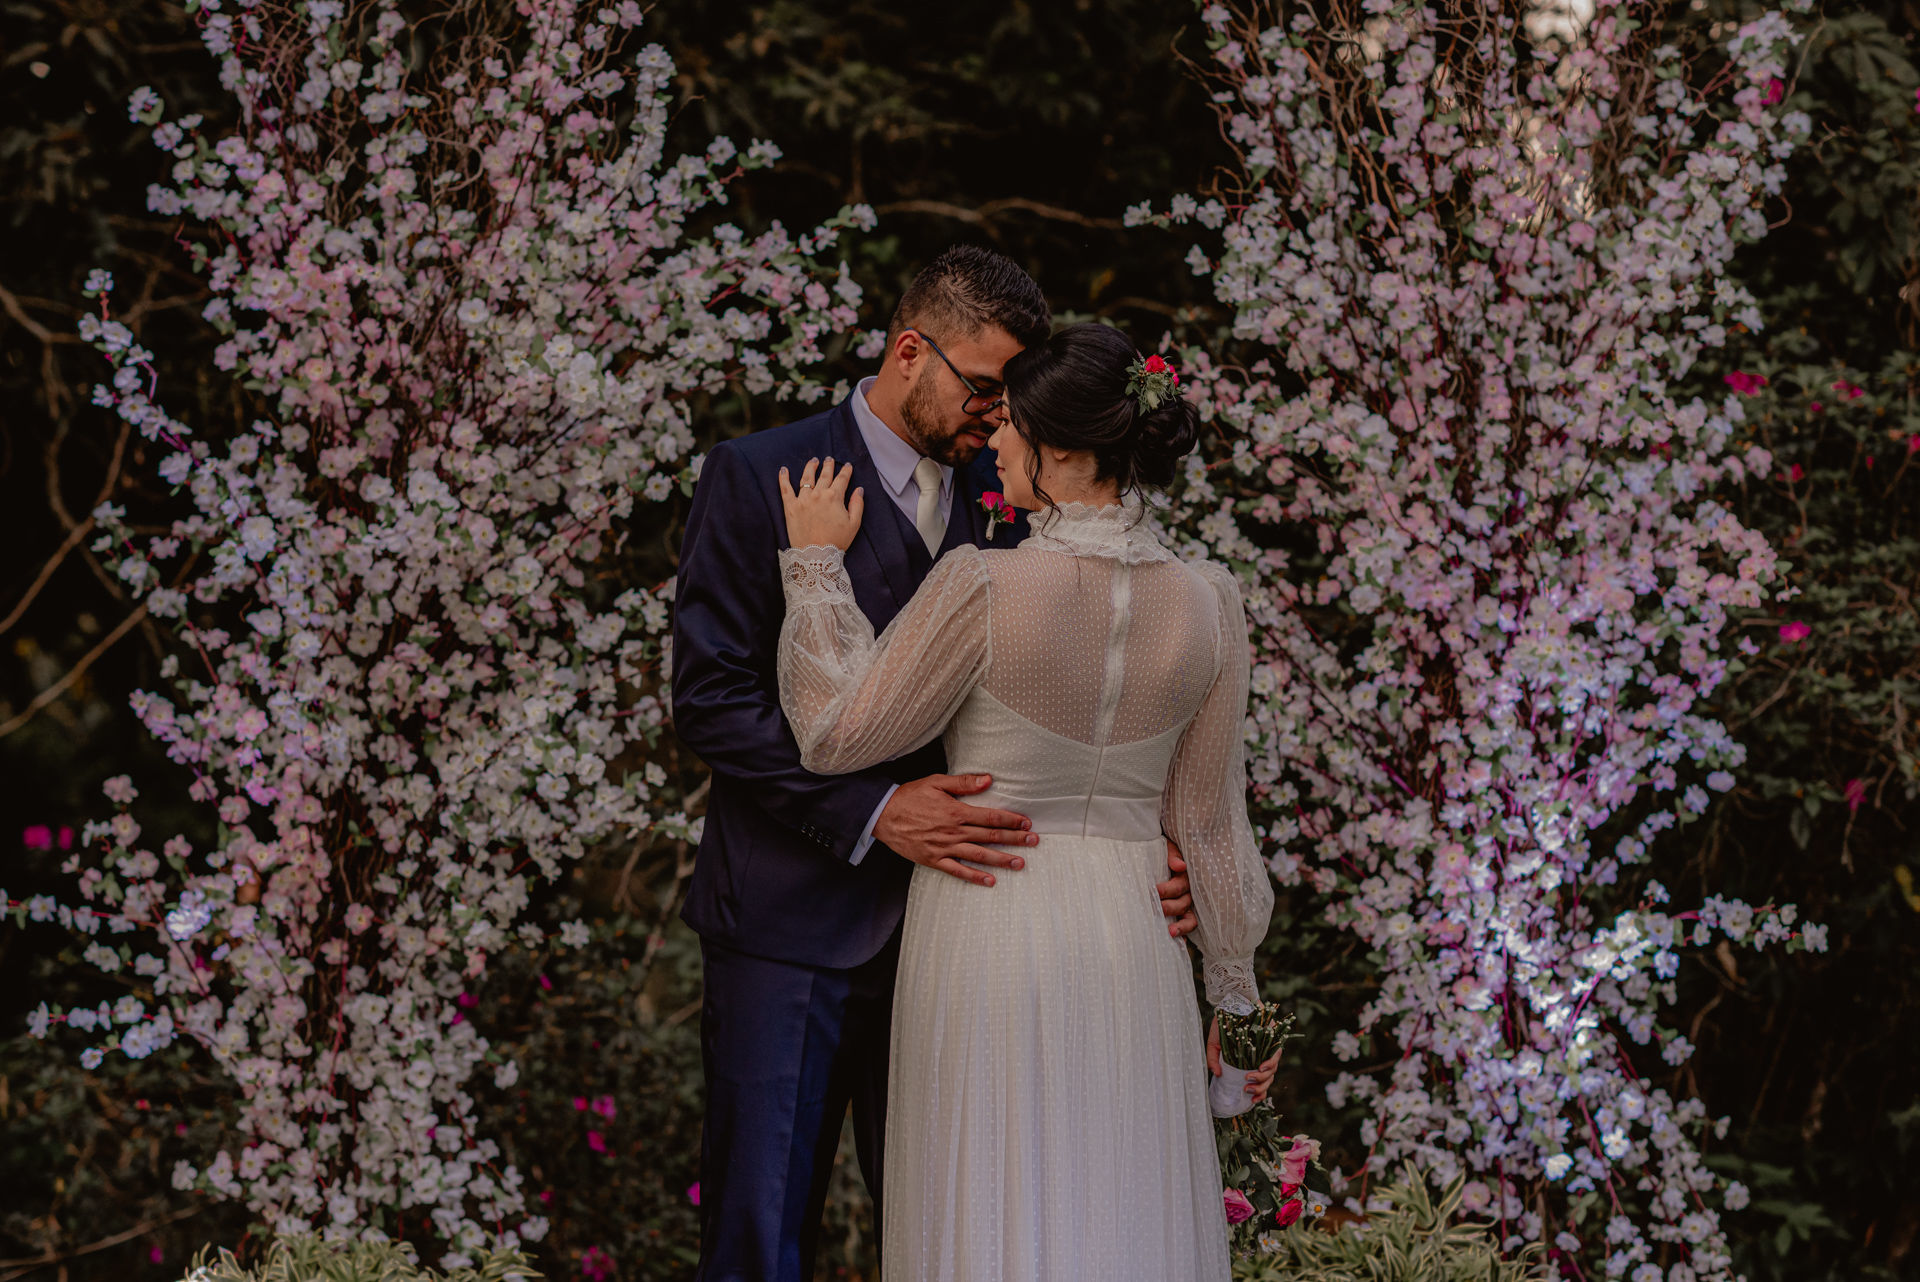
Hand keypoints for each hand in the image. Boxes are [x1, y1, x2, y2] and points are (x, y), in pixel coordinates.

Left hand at [779, 456, 863, 550]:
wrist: (816, 556)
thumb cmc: (836, 541)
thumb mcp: (854, 524)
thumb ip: (858, 505)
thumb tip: (859, 490)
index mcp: (834, 497)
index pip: (842, 479)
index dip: (846, 471)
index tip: (847, 466)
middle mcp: (818, 494)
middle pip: (824, 475)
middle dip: (828, 465)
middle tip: (829, 459)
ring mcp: (803, 499)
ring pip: (806, 477)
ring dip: (811, 467)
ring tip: (813, 461)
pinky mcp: (790, 507)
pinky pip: (785, 489)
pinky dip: (783, 478)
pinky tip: (783, 470)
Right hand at [873, 773, 1036, 887]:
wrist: (882, 815)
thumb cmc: (909, 796)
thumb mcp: (936, 782)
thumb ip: (963, 783)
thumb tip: (988, 780)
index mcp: (956, 811)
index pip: (991, 817)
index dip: (1011, 821)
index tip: (1027, 823)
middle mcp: (954, 831)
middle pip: (990, 837)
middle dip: (1014, 840)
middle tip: (1034, 842)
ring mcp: (944, 848)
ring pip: (979, 856)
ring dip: (1001, 859)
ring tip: (1020, 863)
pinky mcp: (934, 860)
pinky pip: (958, 871)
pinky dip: (975, 877)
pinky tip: (990, 881)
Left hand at [1157, 840, 1197, 939]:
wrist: (1160, 852)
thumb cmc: (1163, 850)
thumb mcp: (1168, 847)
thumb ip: (1173, 855)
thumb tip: (1179, 866)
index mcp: (1185, 875)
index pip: (1179, 886)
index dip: (1167, 889)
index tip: (1154, 890)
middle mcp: (1189, 891)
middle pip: (1183, 903)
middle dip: (1169, 907)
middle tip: (1156, 908)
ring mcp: (1188, 903)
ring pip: (1189, 918)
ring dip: (1180, 926)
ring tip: (1170, 932)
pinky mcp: (1184, 912)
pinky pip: (1188, 924)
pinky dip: (1183, 933)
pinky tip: (1177, 942)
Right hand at [1207, 1013, 1283, 1104]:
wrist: (1231, 1002)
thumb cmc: (1223, 1023)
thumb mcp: (1214, 1044)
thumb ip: (1213, 1060)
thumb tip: (1218, 1075)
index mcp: (1249, 1062)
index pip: (1259, 1082)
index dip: (1258, 1094)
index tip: (1251, 1101)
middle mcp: (1260, 1057)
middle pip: (1267, 1079)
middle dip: (1260, 1089)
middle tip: (1247, 1090)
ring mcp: (1268, 1048)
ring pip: (1272, 1070)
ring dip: (1263, 1077)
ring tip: (1249, 1078)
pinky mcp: (1274, 1038)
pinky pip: (1276, 1054)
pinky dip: (1270, 1063)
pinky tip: (1261, 1067)